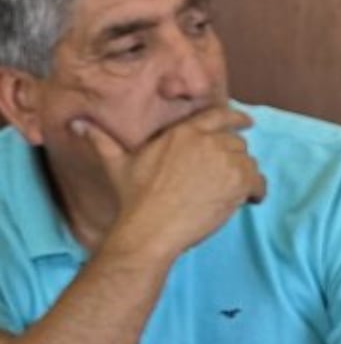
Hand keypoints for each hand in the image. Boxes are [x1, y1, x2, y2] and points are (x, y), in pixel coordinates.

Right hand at [83, 107, 264, 261]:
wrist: (150, 228)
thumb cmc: (134, 199)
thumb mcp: (117, 165)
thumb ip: (103, 142)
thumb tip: (79, 125)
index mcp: (183, 132)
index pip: (219, 116)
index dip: (236, 118)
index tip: (246, 122)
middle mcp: (207, 141)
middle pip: (235, 143)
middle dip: (234, 158)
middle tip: (228, 175)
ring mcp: (225, 161)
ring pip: (248, 162)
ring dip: (244, 176)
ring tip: (235, 192)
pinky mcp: (238, 182)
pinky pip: (258, 182)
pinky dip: (257, 191)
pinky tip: (249, 200)